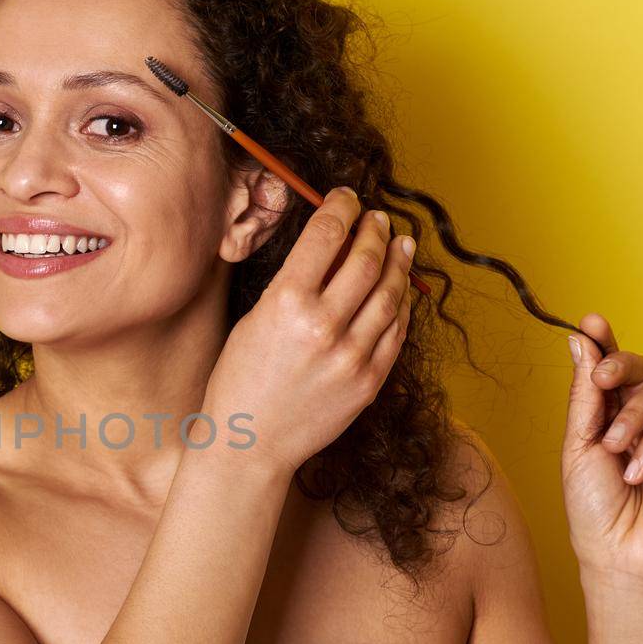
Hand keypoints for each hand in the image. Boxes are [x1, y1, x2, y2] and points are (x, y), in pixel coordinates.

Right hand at [202, 187, 415, 473]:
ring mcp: (351, 356)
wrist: (250, 444)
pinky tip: (401, 289)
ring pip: (389, 293)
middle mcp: (323, 327)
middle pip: (365, 259)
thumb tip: (327, 249)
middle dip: (374, 230)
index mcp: (286, 305)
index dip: (341, 208)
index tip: (347, 198)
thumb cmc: (240, 381)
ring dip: (398, 262)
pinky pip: (396, 332)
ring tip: (401, 243)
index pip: (326, 235)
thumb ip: (293, 285)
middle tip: (377, 218)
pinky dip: (402, 304)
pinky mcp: (369, 382)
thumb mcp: (254, 320)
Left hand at [563, 312, 642, 587]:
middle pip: (637, 370)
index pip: (606, 371)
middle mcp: (637, 421)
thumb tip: (581, 342)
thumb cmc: (592, 507)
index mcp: (605, 417)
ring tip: (615, 452)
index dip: (602, 343)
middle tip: (601, 379)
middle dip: (619, 364)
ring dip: (630, 422)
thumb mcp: (578, 444)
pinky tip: (638, 472)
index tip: (590, 321)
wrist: (618, 552)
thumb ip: (584, 395)